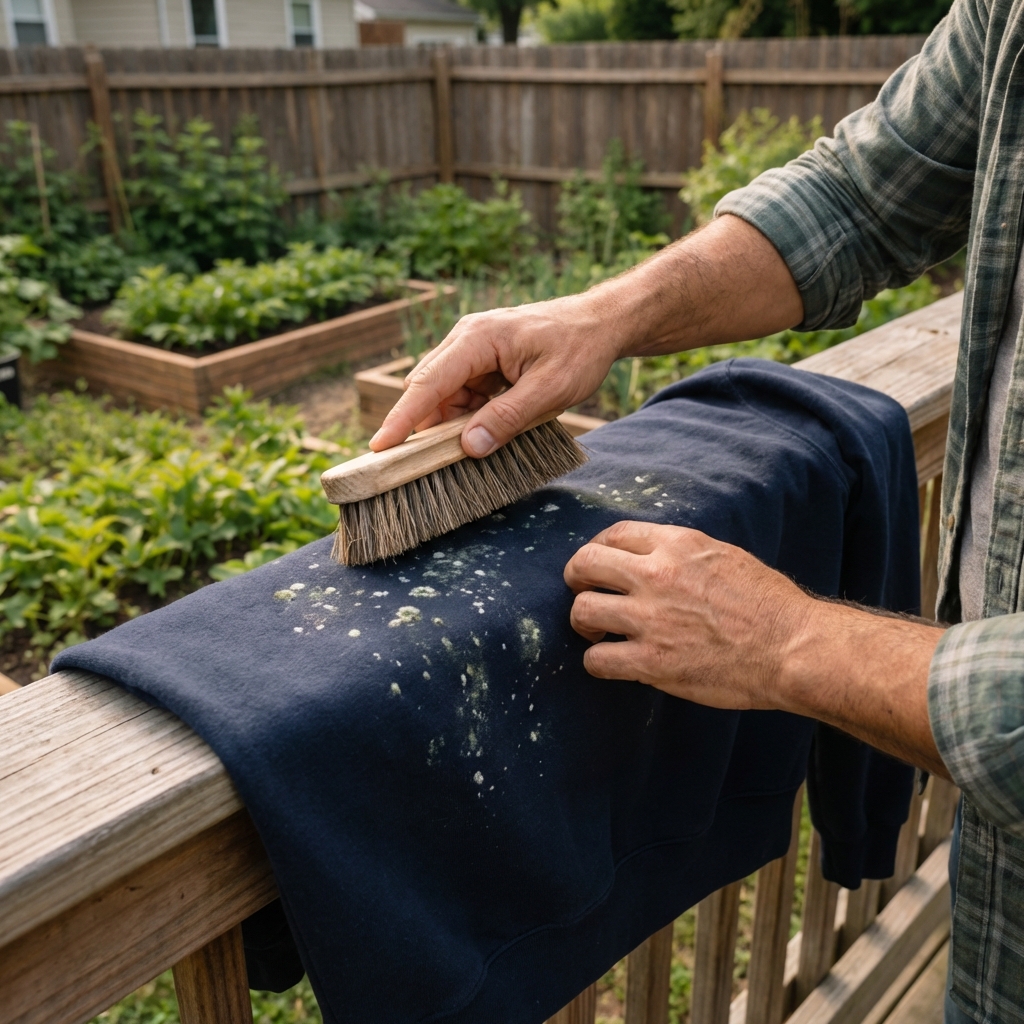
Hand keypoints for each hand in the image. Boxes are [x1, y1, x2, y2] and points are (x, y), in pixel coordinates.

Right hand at [370, 293, 627, 456]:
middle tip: (424, 466)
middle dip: (425, 427)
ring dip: (452, 425)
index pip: (428, 382)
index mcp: (478, 338)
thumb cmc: (580, 349)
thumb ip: (507, 418)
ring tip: (476, 447)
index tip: (380, 447)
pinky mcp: (482, 363)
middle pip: (429, 389)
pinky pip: (462, 395)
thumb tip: (468, 447)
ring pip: (444, 396)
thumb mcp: (550, 390)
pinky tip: (487, 432)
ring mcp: (473, 351)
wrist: (602, 324)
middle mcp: (467, 339)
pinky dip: (468, 418)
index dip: (402, 418)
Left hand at [563, 520, 950, 776]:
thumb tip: (650, 557)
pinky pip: (596, 660)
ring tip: (597, 632)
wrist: (792, 647)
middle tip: (585, 594)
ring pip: (582, 611)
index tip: (598, 565)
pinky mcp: (651, 662)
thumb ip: (681, 553)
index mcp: (677, 544)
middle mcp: (657, 575)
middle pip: (584, 565)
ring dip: (583, 623)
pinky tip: (611, 662)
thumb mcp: (723, 556)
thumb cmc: (768, 604)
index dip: (597, 550)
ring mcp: (650, 619)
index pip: (613, 534)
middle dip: (577, 579)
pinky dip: (598, 662)